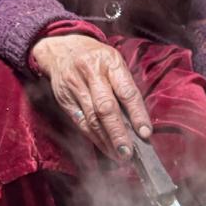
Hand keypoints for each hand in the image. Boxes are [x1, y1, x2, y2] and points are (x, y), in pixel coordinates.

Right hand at [30, 34, 151, 160]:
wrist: (60, 49)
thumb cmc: (96, 59)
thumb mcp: (114, 63)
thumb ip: (126, 87)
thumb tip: (140, 121)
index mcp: (110, 62)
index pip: (126, 92)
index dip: (137, 114)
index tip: (145, 133)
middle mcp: (91, 73)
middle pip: (106, 108)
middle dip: (119, 133)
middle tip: (129, 152)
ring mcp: (75, 87)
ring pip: (92, 119)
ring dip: (107, 140)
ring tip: (120, 156)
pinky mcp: (64, 100)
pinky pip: (81, 123)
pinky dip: (95, 138)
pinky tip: (106, 148)